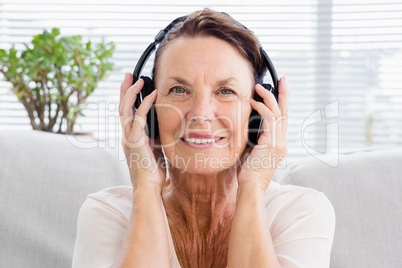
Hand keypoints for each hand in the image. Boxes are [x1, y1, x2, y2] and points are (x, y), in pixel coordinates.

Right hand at [119, 73, 165, 192]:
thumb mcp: (154, 149)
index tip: (131, 84)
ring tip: (138, 79)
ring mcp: (128, 137)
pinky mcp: (135, 140)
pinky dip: (145, 104)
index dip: (126, 97)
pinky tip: (152, 95)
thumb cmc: (153, 170)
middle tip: (128, 75)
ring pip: (125, 109)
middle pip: (121, 106)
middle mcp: (126, 135)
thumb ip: (154, 136)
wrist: (149, 186)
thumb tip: (161, 125)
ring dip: (131, 92)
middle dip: (124, 89)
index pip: (125, 112)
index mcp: (129, 136)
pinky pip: (138, 117)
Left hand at [237, 76, 288, 191]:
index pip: (283, 119)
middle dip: (284, 94)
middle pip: (286, 112)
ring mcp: (279, 143)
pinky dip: (262, 108)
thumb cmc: (249, 173)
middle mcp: (282, 142)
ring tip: (259, 87)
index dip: (282, 103)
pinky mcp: (272, 143)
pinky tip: (253, 102)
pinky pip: (270, 120)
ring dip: (268, 97)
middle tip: (283, 79)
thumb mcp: (253, 153)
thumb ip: (256, 140)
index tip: (280, 90)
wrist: (251, 187)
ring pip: (278, 112)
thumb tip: (249, 128)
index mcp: (279, 144)